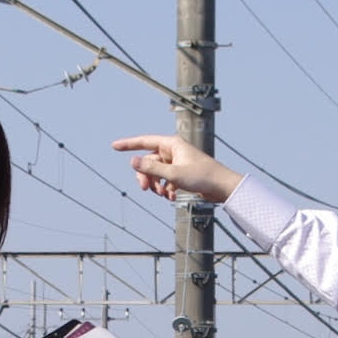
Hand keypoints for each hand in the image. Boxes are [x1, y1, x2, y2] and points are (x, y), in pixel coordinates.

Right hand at [111, 133, 240, 206]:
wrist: (222, 187)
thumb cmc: (202, 177)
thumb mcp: (173, 174)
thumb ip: (151, 168)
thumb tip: (133, 160)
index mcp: (172, 144)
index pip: (145, 142)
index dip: (129, 144)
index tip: (114, 146)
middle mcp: (174, 151)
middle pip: (149, 161)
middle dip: (145, 176)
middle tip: (145, 189)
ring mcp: (177, 162)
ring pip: (156, 173)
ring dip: (156, 185)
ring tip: (163, 194)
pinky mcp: (182, 173)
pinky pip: (165, 180)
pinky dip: (165, 189)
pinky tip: (172, 196)